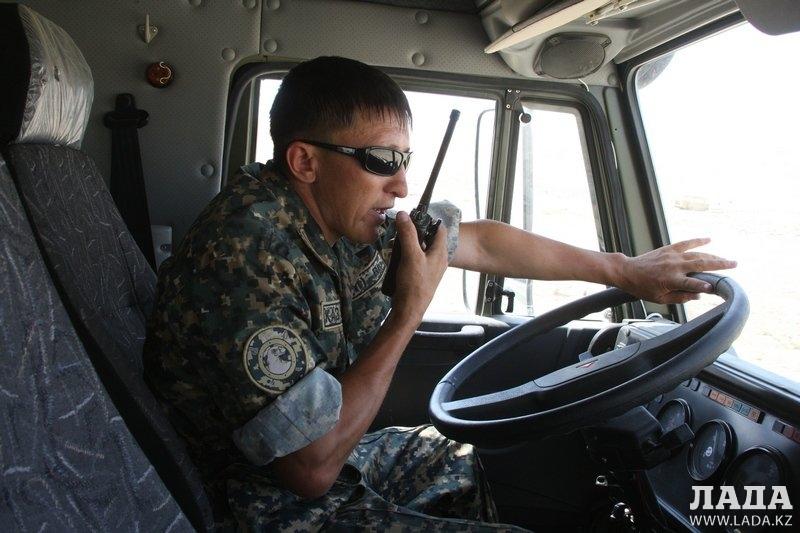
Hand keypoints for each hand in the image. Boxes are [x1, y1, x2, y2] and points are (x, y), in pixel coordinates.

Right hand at [391, 211, 447, 323]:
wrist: (409, 310)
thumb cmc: (414, 283)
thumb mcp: (410, 255)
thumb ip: (408, 234)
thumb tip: (403, 214)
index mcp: (440, 252)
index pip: (439, 228)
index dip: (428, 219)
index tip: (413, 215)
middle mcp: (437, 259)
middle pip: (428, 238)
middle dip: (414, 232)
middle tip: (400, 230)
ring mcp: (429, 268)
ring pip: (420, 249)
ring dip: (408, 244)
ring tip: (395, 244)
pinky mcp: (420, 275)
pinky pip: (414, 259)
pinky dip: (406, 255)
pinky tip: (396, 258)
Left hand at [617, 238, 736, 303]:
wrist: (628, 271)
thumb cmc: (643, 287)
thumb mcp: (660, 298)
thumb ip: (680, 297)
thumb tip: (698, 295)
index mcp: (670, 280)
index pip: (691, 284)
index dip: (702, 286)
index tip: (713, 287)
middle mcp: (673, 267)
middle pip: (700, 264)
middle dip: (719, 264)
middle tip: (734, 264)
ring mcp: (672, 256)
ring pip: (697, 254)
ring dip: (713, 256)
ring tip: (726, 259)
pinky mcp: (668, 249)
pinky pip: (685, 243)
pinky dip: (697, 241)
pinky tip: (709, 239)